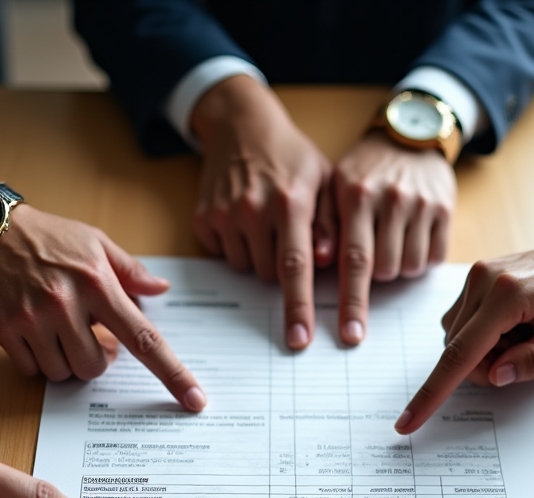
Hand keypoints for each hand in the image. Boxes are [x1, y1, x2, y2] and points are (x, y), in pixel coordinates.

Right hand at [0, 173, 206, 409]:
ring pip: (62, 373)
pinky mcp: (3, 328)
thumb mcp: (93, 242)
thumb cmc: (46, 236)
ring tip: (53, 327)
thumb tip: (161, 291)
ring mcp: (32, 318)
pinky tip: (29, 330)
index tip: (194, 400)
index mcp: (97, 283)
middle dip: (93, 358)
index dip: (172, 373)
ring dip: (62, 359)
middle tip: (82, 332)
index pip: (143, 338)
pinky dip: (35, 359)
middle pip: (95, 367)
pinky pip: (31, 370)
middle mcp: (66, 303)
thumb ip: (129, 271)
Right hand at [190, 75, 334, 350]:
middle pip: (269, 275)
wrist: (241, 123)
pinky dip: (235, 245)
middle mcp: (254, 210)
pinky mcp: (203, 218)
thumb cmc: (291, 155)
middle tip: (286, 235)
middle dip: (281, 268)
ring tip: (265, 222)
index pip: (295, 269)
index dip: (298, 307)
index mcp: (290, 202)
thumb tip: (328, 262)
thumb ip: (329, 224)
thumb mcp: (323, 181)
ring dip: (258, 256)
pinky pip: (223, 254)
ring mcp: (224, 214)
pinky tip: (243, 218)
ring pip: (246, 268)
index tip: (300, 339)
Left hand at [332, 131, 454, 344]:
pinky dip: (421, 258)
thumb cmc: (364, 170)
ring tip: (392, 240)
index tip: (350, 335)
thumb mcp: (333, 187)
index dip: (352, 302)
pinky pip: (434, 258)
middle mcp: (391, 198)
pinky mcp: (446, 208)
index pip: (353, 261)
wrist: (411, 135)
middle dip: (376, 275)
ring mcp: (422, 203)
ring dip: (399, 266)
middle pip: (385, 270)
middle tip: (373, 251)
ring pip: (410, 267)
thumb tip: (316, 264)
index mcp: (356, 194)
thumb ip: (322, 225)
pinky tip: (412, 237)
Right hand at [394, 217, 533, 433]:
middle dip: (486, 365)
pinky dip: (482, 335)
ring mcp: (474, 276)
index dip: (432, 394)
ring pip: (456, 340)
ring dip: (485, 350)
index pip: (460, 355)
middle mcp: (482, 280)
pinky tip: (511, 323)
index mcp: (508, 295)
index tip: (407, 422)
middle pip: (457, 351)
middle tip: (527, 347)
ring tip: (523, 331)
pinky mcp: (472, 278)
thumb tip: (495, 377)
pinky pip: (461, 324)